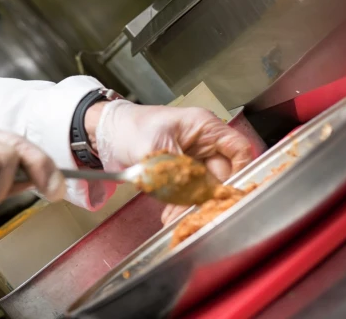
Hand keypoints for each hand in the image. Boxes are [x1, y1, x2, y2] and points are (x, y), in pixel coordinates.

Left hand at [92, 100, 257, 223]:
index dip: (240, 172)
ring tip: (174, 218)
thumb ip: (179, 173)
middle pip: (222, 174)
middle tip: (193, 215)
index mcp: (204, 127)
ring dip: (191, 204)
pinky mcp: (181, 171)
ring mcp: (193, 157)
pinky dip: (180, 205)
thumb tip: (197, 196)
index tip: (228, 194)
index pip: (239, 150)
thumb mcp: (155, 149)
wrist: (105, 134)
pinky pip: (189, 191)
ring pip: (204, 186)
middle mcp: (204, 142)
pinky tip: (169, 215)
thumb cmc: (128, 128)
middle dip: (207, 196)